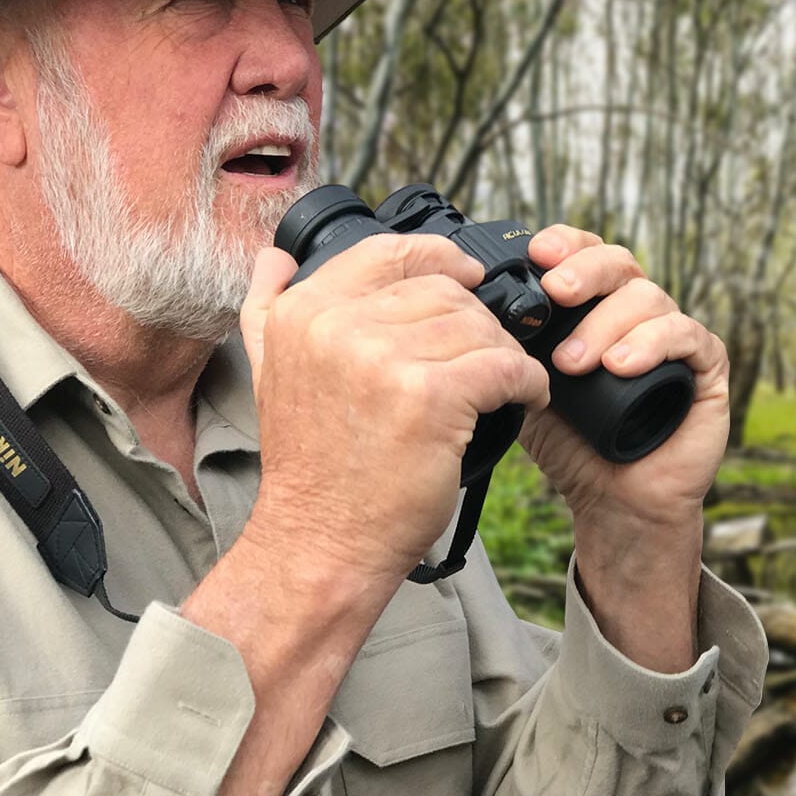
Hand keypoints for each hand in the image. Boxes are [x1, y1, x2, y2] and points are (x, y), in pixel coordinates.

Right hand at [237, 234, 551, 584]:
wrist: (320, 544)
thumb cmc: (312, 469)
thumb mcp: (269, 373)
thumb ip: (269, 306)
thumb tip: (277, 253)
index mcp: (303, 313)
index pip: (389, 251)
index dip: (440, 258)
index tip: (468, 275)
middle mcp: (337, 326)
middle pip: (443, 289)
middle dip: (476, 322)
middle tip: (484, 357)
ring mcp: (383, 359)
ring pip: (479, 326)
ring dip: (503, 353)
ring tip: (501, 384)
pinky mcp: (430, 396)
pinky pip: (505, 365)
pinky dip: (527, 382)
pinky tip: (524, 398)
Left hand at [517, 225, 727, 670]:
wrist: (614, 500)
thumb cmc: (573, 444)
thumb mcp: (527, 386)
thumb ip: (509, 348)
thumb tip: (473, 308)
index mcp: (594, 308)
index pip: (584, 254)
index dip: (565, 245)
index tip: (536, 255)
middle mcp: (635, 314)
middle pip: (617, 262)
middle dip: (583, 271)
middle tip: (554, 293)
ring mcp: (673, 336)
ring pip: (648, 297)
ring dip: (606, 323)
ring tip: (576, 364)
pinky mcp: (705, 365)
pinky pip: (686, 334)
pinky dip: (652, 343)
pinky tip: (622, 365)